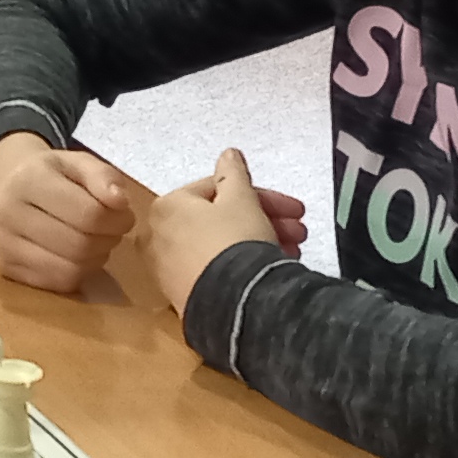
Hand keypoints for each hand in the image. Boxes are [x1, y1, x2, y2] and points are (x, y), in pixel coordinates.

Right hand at [0, 134, 151, 289]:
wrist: (4, 186)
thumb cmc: (50, 175)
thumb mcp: (77, 162)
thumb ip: (103, 176)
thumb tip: (120, 201)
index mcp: (27, 179)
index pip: (88, 213)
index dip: (117, 220)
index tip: (125, 216)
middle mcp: (5, 212)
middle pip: (79, 245)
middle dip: (107, 241)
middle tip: (113, 232)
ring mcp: (1, 244)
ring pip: (68, 269)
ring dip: (94, 260)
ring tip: (96, 243)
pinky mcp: (3, 267)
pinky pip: (56, 283)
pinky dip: (77, 273)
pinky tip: (77, 256)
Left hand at [136, 149, 301, 312]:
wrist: (233, 304)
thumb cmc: (235, 241)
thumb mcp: (241, 199)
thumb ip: (234, 173)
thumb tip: (227, 154)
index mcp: (168, 206)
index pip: (219, 190)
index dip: (261, 195)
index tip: (293, 208)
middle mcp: (159, 236)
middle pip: (220, 218)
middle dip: (265, 220)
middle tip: (298, 230)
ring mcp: (168, 269)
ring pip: (221, 244)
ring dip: (260, 241)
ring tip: (293, 251)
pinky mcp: (183, 295)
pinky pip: (215, 269)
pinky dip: (241, 263)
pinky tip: (270, 267)